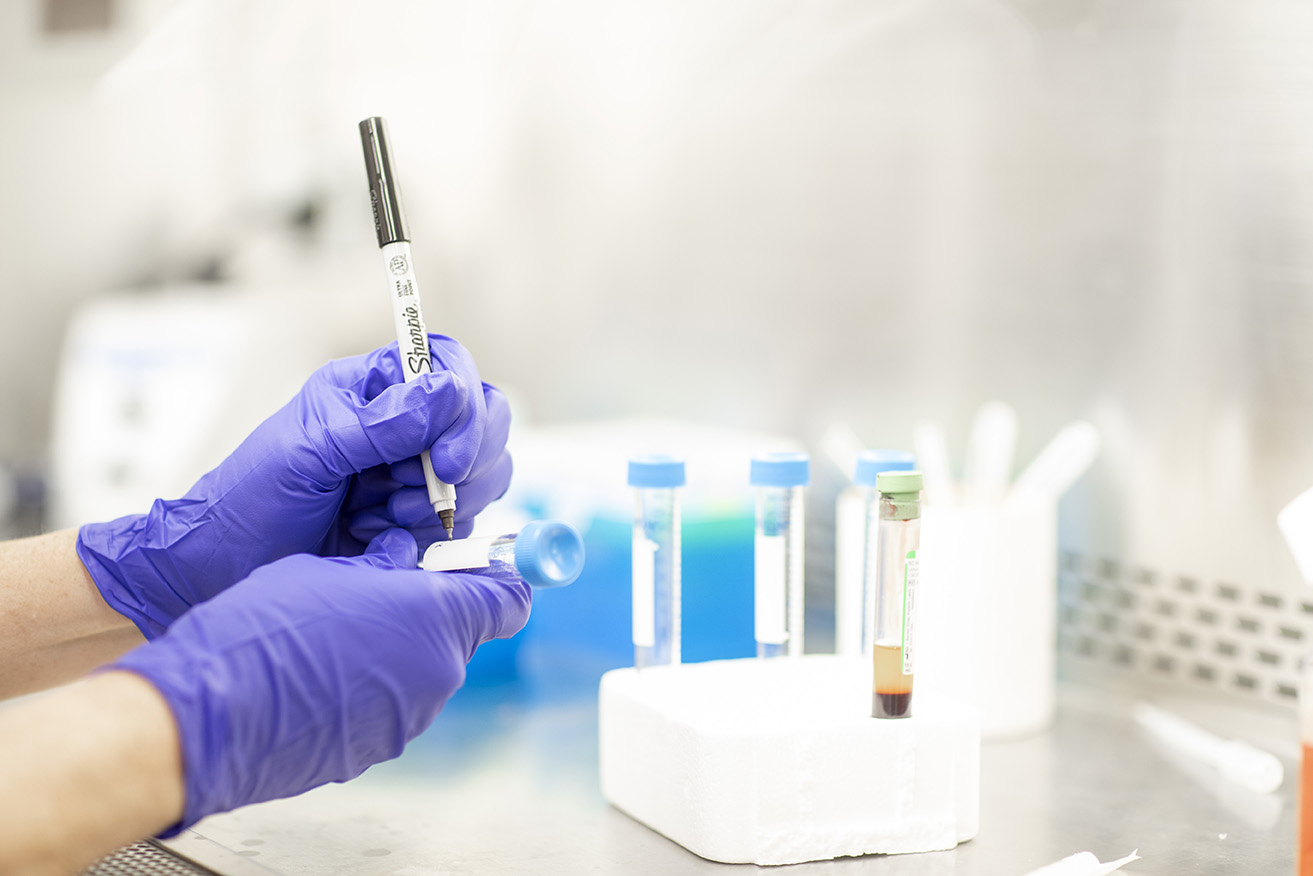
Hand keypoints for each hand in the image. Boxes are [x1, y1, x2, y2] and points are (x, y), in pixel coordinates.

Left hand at [78, 336, 512, 638]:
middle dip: (464, 465)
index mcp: (375, 387)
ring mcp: (419, 473)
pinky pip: (462, 523)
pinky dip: (428, 537)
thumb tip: (447, 389)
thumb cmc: (252, 498)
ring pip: (484, 476)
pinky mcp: (423, 520)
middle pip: (486, 421)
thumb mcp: (310, 452)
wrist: (226, 567)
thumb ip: (381, 423)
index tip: (447, 459)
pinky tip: (377, 539)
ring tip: (379, 517)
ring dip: (440, 506)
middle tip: (415, 495)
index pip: (449, 367)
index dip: (465, 407)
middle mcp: (406, 424)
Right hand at [109, 528, 530, 830]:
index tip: (483, 568)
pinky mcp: (377, 747)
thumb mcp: (331, 571)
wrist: (212, 713)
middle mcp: (436, 673)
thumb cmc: (265, 633)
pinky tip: (321, 674)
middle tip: (381, 592)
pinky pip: (390, 704)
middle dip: (429, 611)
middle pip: (460, 632)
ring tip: (334, 635)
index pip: (508, 598)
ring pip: (422, 668)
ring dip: (395, 649)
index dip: (498, 578)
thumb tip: (400, 560)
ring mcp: (409, 717)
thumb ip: (382, 567)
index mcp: (436, 618)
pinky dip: (369, 686)